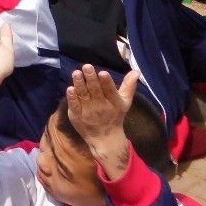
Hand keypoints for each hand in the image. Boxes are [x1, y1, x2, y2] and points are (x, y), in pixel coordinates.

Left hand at [65, 65, 138, 180]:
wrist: (105, 139)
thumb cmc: (115, 115)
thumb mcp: (124, 102)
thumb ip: (129, 86)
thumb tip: (136, 71)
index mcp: (114, 102)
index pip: (110, 91)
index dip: (107, 83)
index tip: (103, 73)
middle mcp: (101, 106)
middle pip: (95, 91)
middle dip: (91, 79)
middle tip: (87, 66)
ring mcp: (88, 111)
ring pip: (83, 95)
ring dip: (79, 84)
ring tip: (76, 73)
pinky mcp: (77, 115)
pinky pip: (74, 105)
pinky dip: (72, 98)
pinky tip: (70, 89)